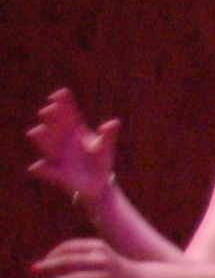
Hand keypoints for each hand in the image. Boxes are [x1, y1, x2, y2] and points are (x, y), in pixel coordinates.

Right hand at [26, 90, 119, 207]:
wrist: (97, 184)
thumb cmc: (100, 160)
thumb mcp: (105, 147)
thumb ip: (108, 135)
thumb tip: (114, 122)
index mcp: (75, 131)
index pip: (68, 115)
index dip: (64, 104)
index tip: (61, 93)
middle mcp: (62, 141)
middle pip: (55, 127)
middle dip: (51, 119)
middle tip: (48, 110)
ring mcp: (57, 156)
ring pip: (47, 146)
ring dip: (42, 140)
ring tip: (37, 131)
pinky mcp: (55, 173)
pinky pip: (46, 171)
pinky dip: (41, 170)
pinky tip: (36, 168)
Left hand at [31, 238, 154, 277]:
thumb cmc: (116, 269)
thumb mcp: (101, 255)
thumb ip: (80, 255)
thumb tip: (52, 258)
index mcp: (99, 248)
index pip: (70, 247)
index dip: (54, 254)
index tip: (44, 261)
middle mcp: (102, 260)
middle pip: (68, 262)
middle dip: (48, 266)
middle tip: (33, 269)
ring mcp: (106, 277)